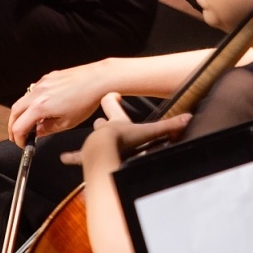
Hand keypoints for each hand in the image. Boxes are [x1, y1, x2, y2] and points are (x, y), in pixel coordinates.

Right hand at [9, 62, 115, 144]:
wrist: (98, 79)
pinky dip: (31, 101)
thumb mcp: (67, 123)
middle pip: (14, 111)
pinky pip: (33, 91)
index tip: (23, 144)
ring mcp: (42, 83)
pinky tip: (41, 107)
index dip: (18, 138)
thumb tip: (37, 131)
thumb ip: (48, 129)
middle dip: (13, 125)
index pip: (18, 127)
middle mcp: (37, 93)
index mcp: (39, 107)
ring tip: (29, 122)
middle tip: (17, 135)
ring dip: (21, 112)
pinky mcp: (48, 77)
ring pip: (22, 99)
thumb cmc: (86, 100)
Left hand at [59, 94, 191, 167]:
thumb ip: (170, 127)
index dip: (113, 100)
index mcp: (116, 122)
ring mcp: (92, 143)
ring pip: (90, 138)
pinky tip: (64, 158)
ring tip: (92, 141)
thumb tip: (189, 118)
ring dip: (92, 140)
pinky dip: (71, 157)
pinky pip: (76, 157)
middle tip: (105, 123)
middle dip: (102, 123)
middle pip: (100, 123)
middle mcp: (102, 130)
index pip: (112, 105)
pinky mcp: (84, 156)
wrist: (103, 151)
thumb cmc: (123, 140)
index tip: (114, 94)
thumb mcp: (149, 132)